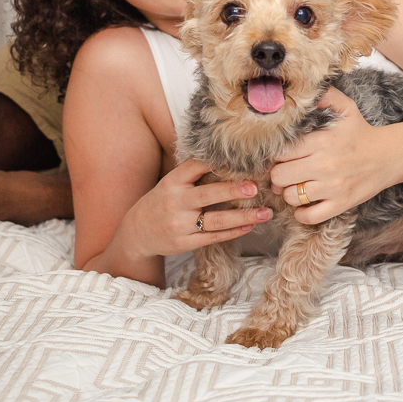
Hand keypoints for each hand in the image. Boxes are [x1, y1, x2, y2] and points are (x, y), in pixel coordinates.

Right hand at [119, 159, 270, 257]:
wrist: (137, 233)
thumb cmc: (162, 202)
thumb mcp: (171, 183)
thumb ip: (193, 173)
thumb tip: (228, 159)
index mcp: (172, 182)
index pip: (194, 167)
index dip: (216, 162)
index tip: (239, 159)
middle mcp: (176, 202)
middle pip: (208, 194)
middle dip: (232, 191)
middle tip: (254, 187)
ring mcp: (181, 224)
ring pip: (216, 220)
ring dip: (243, 216)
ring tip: (265, 212)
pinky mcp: (186, 243)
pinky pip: (214, 237)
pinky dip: (234, 232)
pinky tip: (250, 226)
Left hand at [268, 87, 397, 223]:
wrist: (391, 156)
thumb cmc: (362, 132)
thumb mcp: (346, 108)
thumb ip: (325, 96)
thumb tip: (307, 90)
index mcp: (321, 142)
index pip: (281, 152)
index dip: (276, 155)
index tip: (282, 155)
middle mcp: (324, 165)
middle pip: (279, 176)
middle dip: (278, 174)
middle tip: (286, 171)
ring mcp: (332, 188)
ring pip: (290, 197)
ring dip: (289, 193)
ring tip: (297, 185)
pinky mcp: (340, 204)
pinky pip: (308, 216)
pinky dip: (302, 213)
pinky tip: (306, 203)